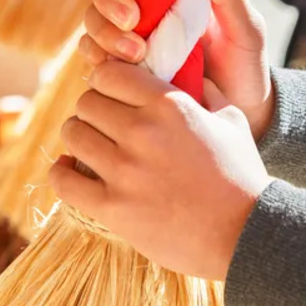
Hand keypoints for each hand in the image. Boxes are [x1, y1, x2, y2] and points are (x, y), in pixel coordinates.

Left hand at [49, 61, 272, 279]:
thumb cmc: (241, 176)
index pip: (109, 73)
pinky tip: (70, 170)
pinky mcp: (112, 208)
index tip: (112, 93)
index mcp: (170, 105)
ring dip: (78, 138)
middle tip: (104, 123)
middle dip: (93, 109)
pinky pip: (63, 180)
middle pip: (86, 102)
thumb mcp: (231, 121)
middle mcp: (142, 132)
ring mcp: (124, 171)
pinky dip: (61, 173)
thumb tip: (189, 71)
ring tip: (91, 147)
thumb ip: (206, 92)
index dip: (107, 81)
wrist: (244, 234)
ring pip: (72, 135)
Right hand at [80, 0, 273, 139]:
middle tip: (132, 20)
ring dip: (104, 32)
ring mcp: (131, 37)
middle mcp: (146, 6)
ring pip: (94, 21)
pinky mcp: (122, 70)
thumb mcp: (246, 29)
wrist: (240, 112)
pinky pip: (94, 58)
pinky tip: (119, 71)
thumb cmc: (245, 63)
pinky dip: (98, 60)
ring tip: (136, 54)